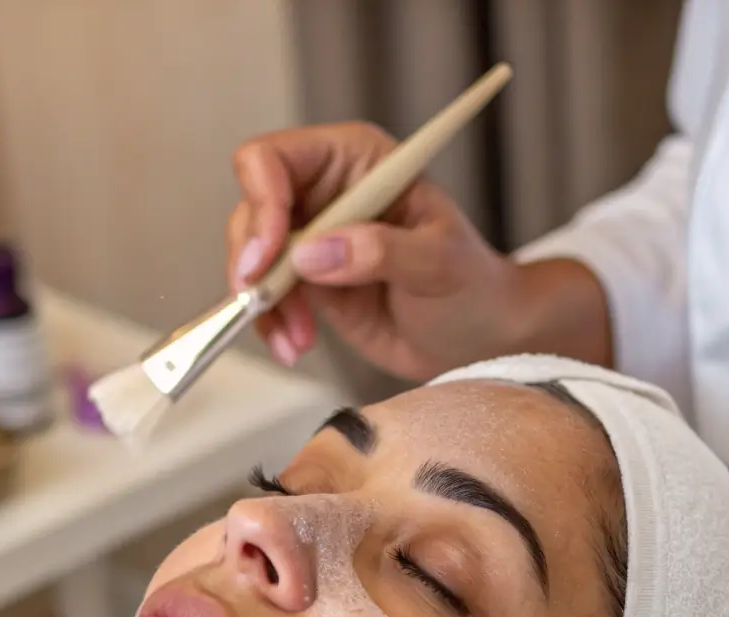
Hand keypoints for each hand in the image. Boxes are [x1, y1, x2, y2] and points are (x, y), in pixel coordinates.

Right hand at [226, 121, 525, 381]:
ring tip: (296, 340)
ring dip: (263, 304)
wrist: (477, 338)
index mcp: (357, 162)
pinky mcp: (309, 285)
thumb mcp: (437, 261)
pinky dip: (271, 326)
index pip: (277, 159)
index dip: (262, 201)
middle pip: (251, 210)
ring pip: (251, 260)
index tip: (270, 254)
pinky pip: (267, 300)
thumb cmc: (471, 286)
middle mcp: (326, 194)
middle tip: (264, 302)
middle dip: (252, 261)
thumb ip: (380, 250)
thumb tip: (314, 254)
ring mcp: (313, 241)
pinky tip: (295, 346)